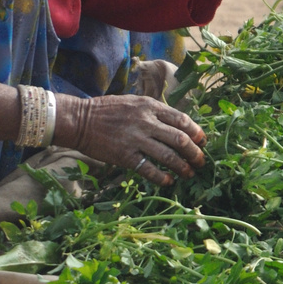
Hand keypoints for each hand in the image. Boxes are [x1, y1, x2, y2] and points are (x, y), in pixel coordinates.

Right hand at [54, 94, 206, 185]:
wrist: (80, 120)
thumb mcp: (134, 102)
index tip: (202, 142)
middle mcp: (146, 122)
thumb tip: (177, 125)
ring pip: (169, 156)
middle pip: (180, 139)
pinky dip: (162, 177)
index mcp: (150, 106)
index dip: (197, 133)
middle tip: (200, 161)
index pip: (182, 120)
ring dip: (183, 167)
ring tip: (189, 173)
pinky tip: (168, 181)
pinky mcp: (125, 155)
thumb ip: (154, 112)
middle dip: (195, 153)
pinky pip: (149, 169)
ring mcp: (136, 139)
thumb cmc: (107, 110)